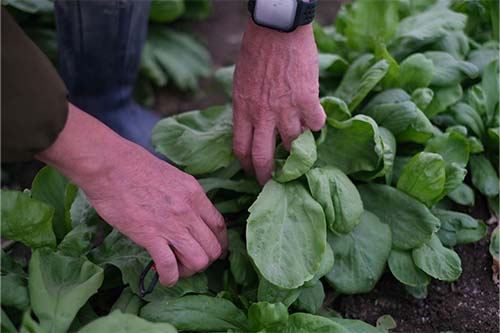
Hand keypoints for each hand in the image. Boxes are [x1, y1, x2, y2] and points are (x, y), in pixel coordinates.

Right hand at [38, 104, 227, 285]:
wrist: (108, 164)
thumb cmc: (133, 165)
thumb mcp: (171, 176)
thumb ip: (183, 196)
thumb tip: (184, 213)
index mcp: (194, 193)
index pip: (219, 225)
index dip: (219, 243)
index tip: (211, 250)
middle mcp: (188, 210)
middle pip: (213, 247)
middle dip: (204, 260)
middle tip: (187, 261)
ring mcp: (171, 224)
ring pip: (199, 260)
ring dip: (189, 271)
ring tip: (175, 268)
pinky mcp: (149, 235)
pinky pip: (169, 266)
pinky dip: (169, 278)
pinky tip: (161, 276)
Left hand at [233, 20, 325, 184]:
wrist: (277, 29)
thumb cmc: (256, 50)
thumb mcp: (241, 81)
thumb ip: (247, 106)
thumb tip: (253, 124)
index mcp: (243, 109)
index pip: (241, 149)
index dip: (246, 166)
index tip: (252, 172)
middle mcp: (262, 115)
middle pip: (263, 157)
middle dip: (268, 176)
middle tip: (274, 182)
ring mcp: (285, 109)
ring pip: (294, 143)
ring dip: (298, 147)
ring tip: (301, 146)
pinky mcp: (307, 100)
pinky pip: (316, 124)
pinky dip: (317, 124)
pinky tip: (315, 119)